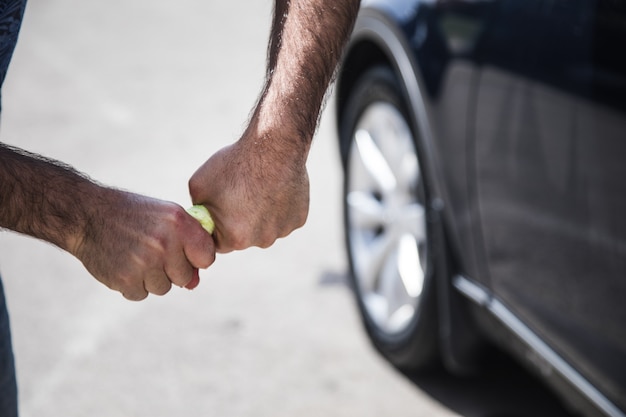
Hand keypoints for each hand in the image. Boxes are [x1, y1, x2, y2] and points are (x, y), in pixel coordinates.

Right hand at [71, 189, 214, 300]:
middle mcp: (164, 243)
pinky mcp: (126, 280)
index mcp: (179, 223)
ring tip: (136, 255)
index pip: (206, 258)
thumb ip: (188, 245)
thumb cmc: (134, 215)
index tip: (184, 252)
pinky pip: (141, 294)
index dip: (196, 258)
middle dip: (172, 269)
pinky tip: (124, 263)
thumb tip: (193, 284)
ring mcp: (145, 263)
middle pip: (184, 277)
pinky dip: (133, 284)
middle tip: (152, 251)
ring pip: (163, 288)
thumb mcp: (166, 216)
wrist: (88, 215)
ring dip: (151, 277)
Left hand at [188, 125, 309, 252]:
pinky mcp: (299, 219)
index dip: (215, 227)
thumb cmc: (235, 164)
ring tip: (258, 189)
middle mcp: (261, 240)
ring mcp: (283, 231)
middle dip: (239, 222)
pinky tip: (275, 188)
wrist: (275, 145)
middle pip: (244, 238)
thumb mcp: (199, 186)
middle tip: (239, 195)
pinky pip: (283, 219)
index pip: (218, 244)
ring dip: (261, 215)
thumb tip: (201, 217)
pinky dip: (279, 208)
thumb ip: (199, 209)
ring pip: (265, 228)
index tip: (218, 211)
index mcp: (235, 238)